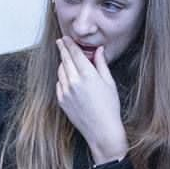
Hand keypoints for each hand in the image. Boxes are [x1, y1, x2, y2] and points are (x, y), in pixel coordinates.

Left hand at [55, 39, 127, 164]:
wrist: (102, 130)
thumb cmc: (109, 107)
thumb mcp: (109, 83)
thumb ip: (101, 64)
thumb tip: (99, 50)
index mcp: (88, 75)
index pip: (75, 54)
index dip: (70, 44)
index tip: (66, 38)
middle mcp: (74, 82)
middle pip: (65, 59)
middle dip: (62, 49)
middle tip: (60, 41)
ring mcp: (66, 91)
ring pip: (61, 71)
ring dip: (63, 64)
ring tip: (67, 60)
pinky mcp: (62, 100)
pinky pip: (59, 83)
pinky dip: (62, 78)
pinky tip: (69, 78)